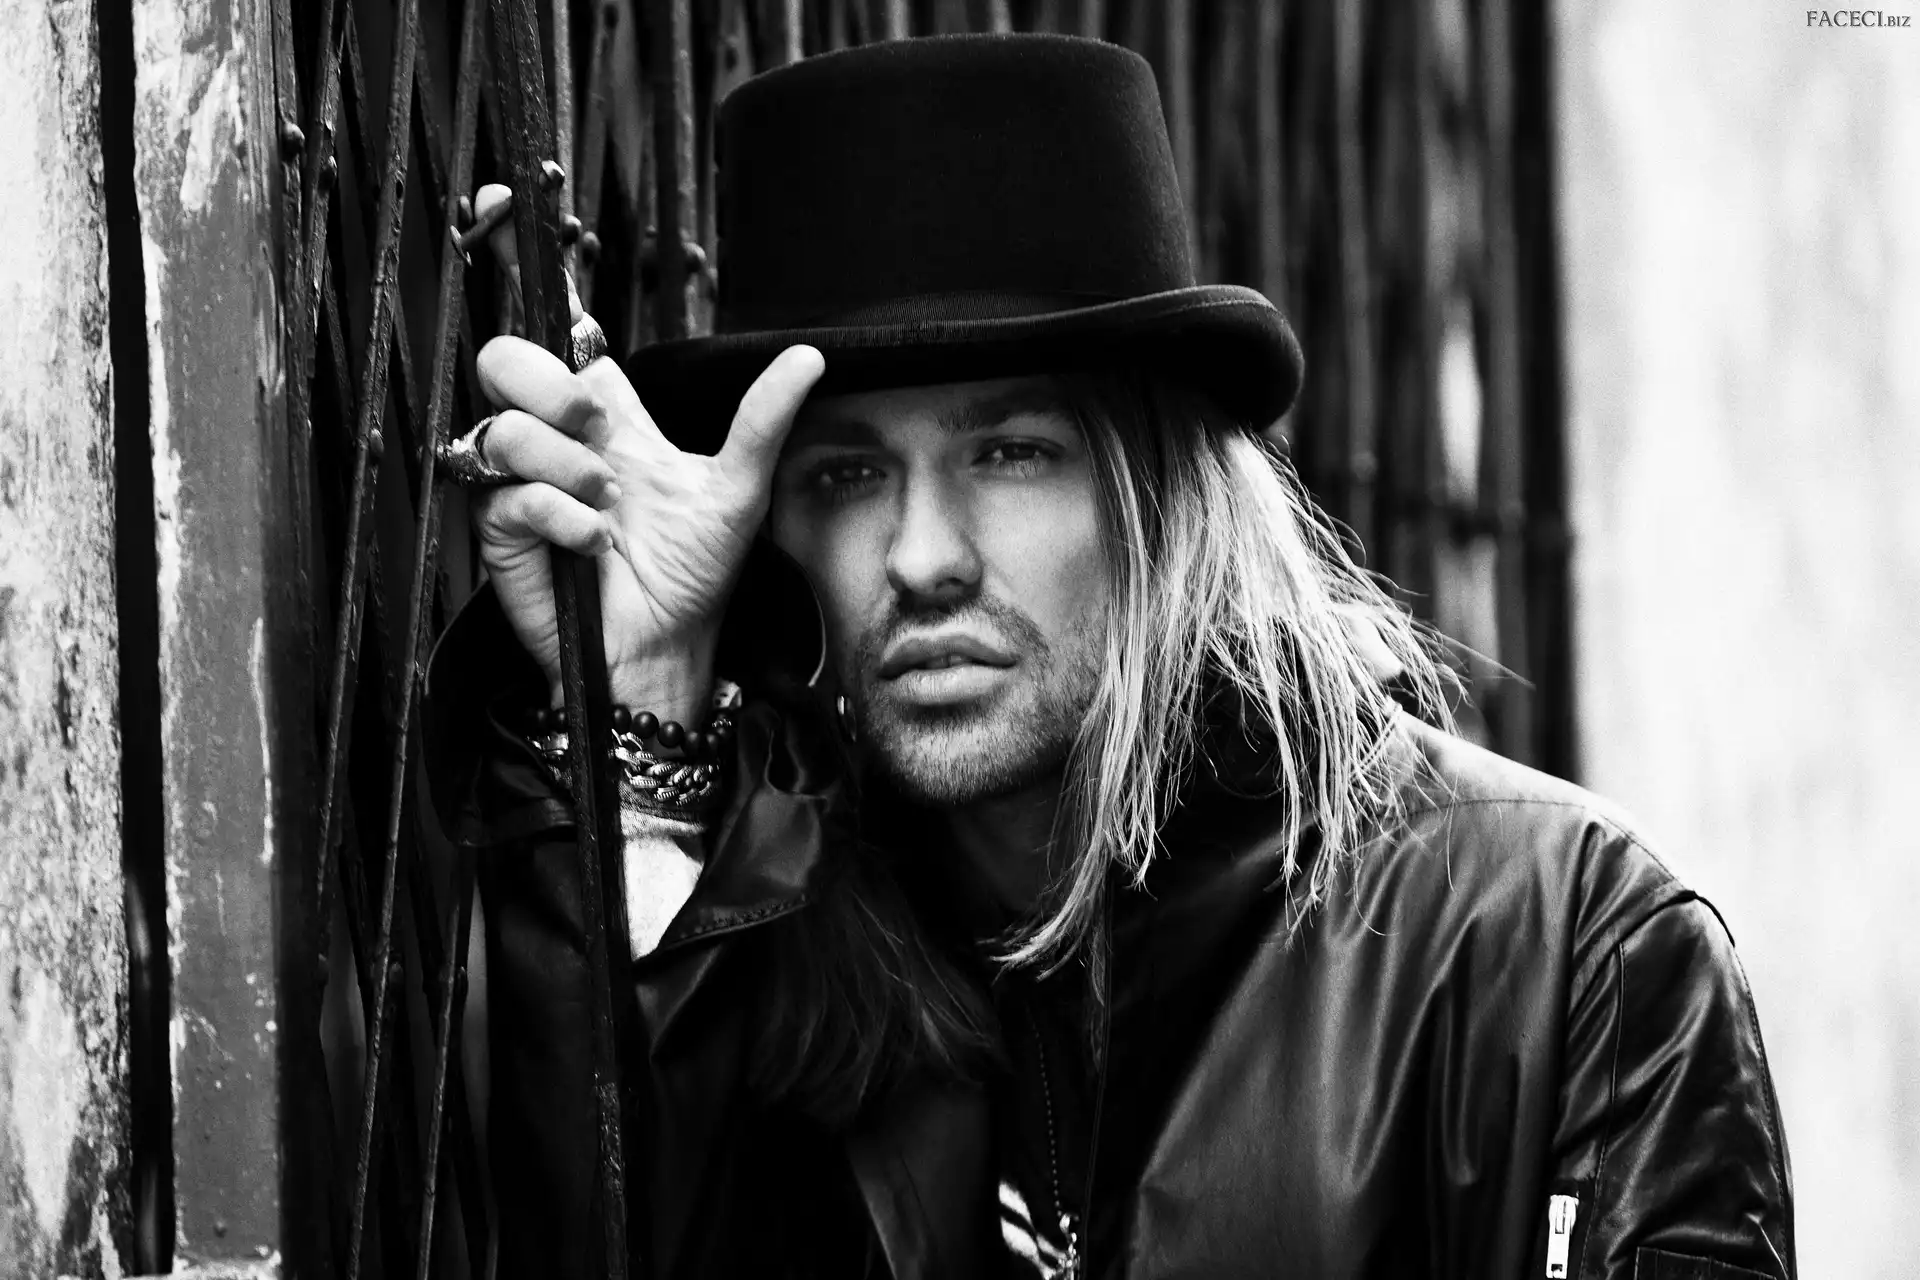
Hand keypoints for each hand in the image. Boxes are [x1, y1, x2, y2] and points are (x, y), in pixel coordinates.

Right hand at [464, 184, 824, 721]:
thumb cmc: (695, 575)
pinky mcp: (497, 530)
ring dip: (570, 468)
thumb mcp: (739, 491)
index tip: (499, 205)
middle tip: (601, 431)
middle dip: (551, 388)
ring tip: (613, 511)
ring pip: (506, 429)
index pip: (558, 331)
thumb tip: (811, 356)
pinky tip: (592, 545)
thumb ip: (764, 421)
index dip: (524, 270)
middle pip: (508, 361)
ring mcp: (521, 482)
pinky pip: (507, 495)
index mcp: (604, 415)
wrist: (664, 650)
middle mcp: (555, 438)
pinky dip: (560, 518)